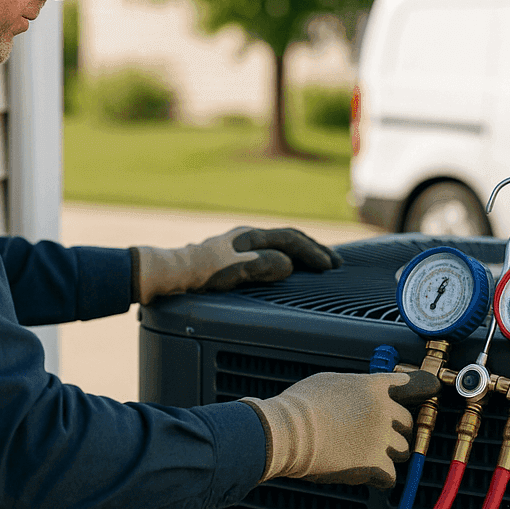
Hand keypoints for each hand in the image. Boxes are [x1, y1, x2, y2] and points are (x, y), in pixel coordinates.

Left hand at [133, 227, 340, 303]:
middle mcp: (249, 235)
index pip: (292, 240)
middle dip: (314, 249)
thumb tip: (288, 265)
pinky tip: (287, 265)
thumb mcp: (237, 270)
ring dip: (302, 251)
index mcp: (253, 236)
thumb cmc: (203, 273)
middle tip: (334, 263)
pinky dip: (287, 255)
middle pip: (289, 237)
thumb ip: (265, 266)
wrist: (176, 271)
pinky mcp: (235, 254)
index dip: (313, 253)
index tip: (330, 266)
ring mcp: (242, 243)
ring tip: (318, 261)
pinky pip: (270, 250)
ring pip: (280, 243)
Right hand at [239, 369, 439, 489]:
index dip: (425, 387)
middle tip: (377, 435)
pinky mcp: (374, 465)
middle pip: (409, 423)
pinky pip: (391, 476)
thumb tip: (363, 394)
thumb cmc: (300, 406)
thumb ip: (357, 388)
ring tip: (366, 454)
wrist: (286, 433)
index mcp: (374, 387)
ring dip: (389, 454)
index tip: (433, 389)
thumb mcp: (331, 382)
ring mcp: (382, 439)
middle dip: (397, 430)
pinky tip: (366, 473)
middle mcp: (384, 411)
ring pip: (404, 450)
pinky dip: (381, 477)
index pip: (415, 384)